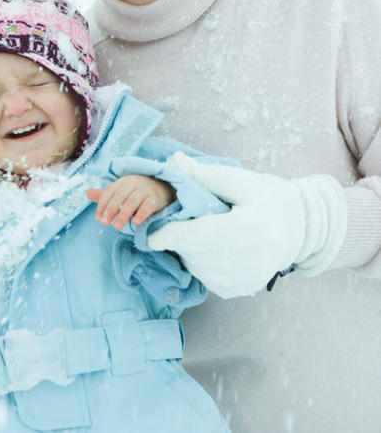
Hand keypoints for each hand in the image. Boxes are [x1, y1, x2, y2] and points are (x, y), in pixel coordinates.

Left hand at [87, 175, 175, 229]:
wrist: (161, 188)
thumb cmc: (136, 191)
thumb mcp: (121, 191)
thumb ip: (105, 195)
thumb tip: (87, 193)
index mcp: (123, 182)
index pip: (110, 192)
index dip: (103, 205)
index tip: (98, 218)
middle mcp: (133, 184)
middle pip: (120, 195)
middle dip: (111, 209)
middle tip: (105, 223)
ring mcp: (145, 190)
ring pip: (133, 201)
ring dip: (124, 214)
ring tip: (117, 227)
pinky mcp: (156, 199)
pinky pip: (148, 205)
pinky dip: (142, 213)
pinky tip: (135, 222)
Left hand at [148, 153, 346, 297]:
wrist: (300, 227)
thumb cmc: (269, 198)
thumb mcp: (239, 181)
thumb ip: (203, 175)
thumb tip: (173, 161)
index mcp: (246, 231)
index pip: (195, 238)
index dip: (168, 235)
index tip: (150, 233)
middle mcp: (247, 261)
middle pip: (193, 253)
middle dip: (178, 238)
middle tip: (178, 220)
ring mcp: (245, 280)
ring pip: (196, 267)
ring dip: (188, 251)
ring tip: (199, 231)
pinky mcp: (241, 289)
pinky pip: (206, 278)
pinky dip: (201, 263)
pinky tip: (211, 247)